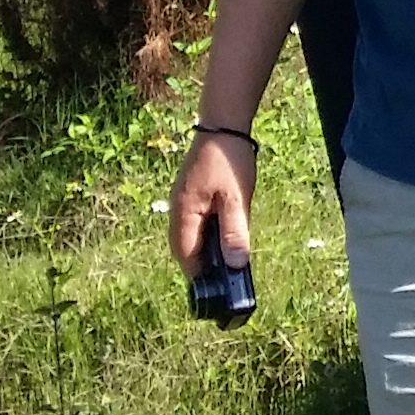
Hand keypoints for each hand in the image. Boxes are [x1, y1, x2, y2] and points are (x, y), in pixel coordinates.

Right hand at [172, 130, 255, 274]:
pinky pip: (194, 221)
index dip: (199, 274)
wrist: (224, 125)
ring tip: (226, 261)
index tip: (216, 288)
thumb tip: (235, 265)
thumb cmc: (230, 161)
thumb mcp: (237, 198)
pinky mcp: (191, 193)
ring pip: (189, 234)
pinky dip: (206, 233)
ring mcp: (182, 200)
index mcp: (184, 213)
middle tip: (224, 278)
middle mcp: (177, 209)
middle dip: (202, 264)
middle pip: (184, 247)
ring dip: (205, 249)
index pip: (185, 255)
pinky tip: (224, 235)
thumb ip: (235, 231)